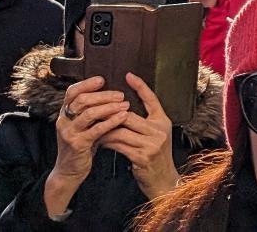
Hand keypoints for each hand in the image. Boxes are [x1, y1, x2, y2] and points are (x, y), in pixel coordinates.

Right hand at [44, 77, 129, 214]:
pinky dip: (111, 122)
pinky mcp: (77, 144)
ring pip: (89, 113)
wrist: (69, 171)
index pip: (72, 92)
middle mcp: (64, 120)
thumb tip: (109, 95)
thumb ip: (89, 112)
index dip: (86, 84)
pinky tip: (122, 118)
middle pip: (82, 100)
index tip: (102, 79)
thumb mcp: (82, 126)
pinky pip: (96, 130)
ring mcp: (69, 132)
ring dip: (109, 107)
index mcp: (64, 113)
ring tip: (125, 105)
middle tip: (120, 94)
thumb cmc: (80, 146)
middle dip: (103, 95)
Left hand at [99, 74, 177, 198]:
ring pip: (121, 130)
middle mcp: (159, 131)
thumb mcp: (155, 136)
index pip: (152, 99)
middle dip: (110, 113)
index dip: (140, 86)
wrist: (163, 181)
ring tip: (93, 126)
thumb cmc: (155, 157)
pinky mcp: (142, 156)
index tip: (128, 75)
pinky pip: (119, 145)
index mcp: (163, 122)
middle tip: (94, 109)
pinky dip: (107, 142)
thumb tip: (121, 109)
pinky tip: (100, 141)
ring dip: (105, 129)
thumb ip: (144, 123)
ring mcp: (152, 144)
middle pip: (129, 115)